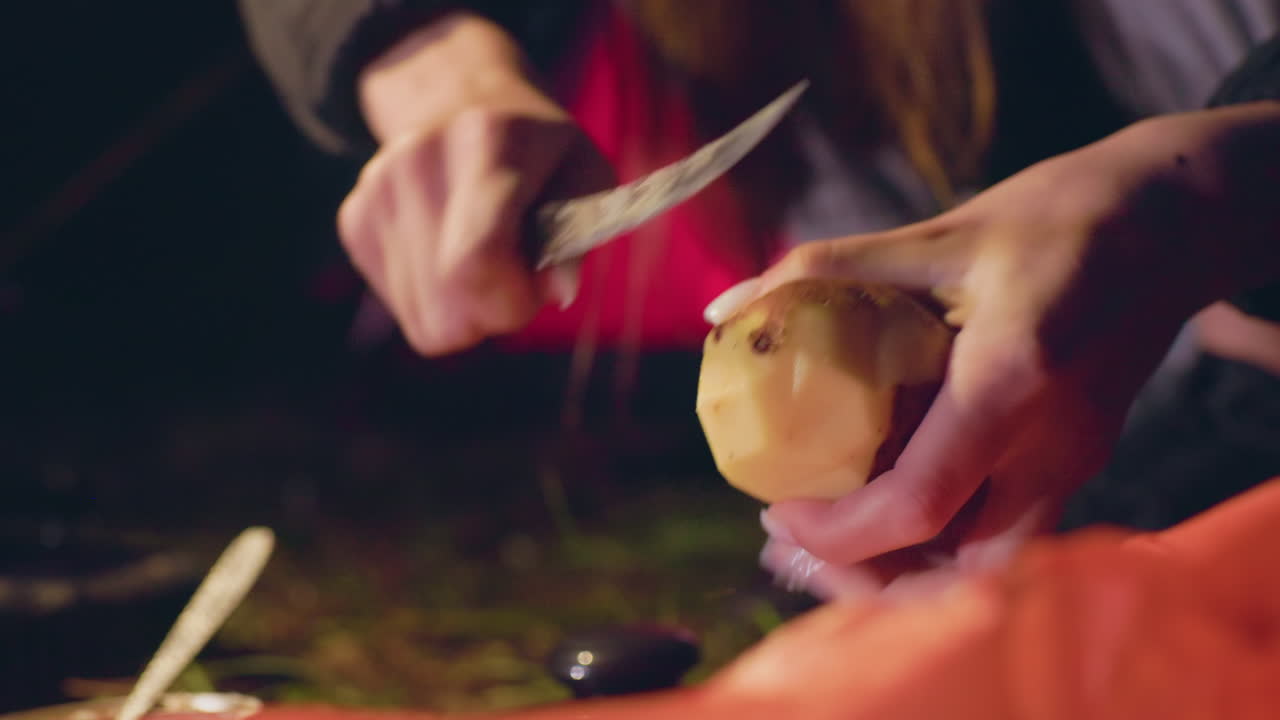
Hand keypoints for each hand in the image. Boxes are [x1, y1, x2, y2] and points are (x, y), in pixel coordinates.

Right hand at [337, 14, 612, 355]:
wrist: (461, 101)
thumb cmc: (540, 154)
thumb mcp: (585, 179)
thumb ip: (578, 238)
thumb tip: (557, 291)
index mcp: (488, 140)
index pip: (475, 260)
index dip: (511, 301)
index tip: (536, 289)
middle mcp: (418, 160)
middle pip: (448, 307)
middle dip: (493, 314)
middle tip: (517, 277)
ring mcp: (377, 189)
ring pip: (425, 319)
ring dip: (466, 311)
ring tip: (485, 259)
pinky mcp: (354, 218)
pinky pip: (404, 309)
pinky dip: (437, 300)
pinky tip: (451, 254)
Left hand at [742, 103, 1279, 598]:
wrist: (1168, 222)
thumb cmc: (1051, 218)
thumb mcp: (933, 234)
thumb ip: (822, 272)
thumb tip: (723, 309)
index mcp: (1008, 383)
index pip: (917, 504)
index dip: (836, 531)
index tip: (776, 511)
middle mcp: (1050, 443)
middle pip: (957, 571)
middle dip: (864, 578)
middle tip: (789, 545)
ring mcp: (1073, 462)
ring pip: (987, 569)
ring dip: (904, 573)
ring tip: (825, 541)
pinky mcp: (1078, 463)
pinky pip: (1005, 536)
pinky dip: (939, 547)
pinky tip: (883, 511)